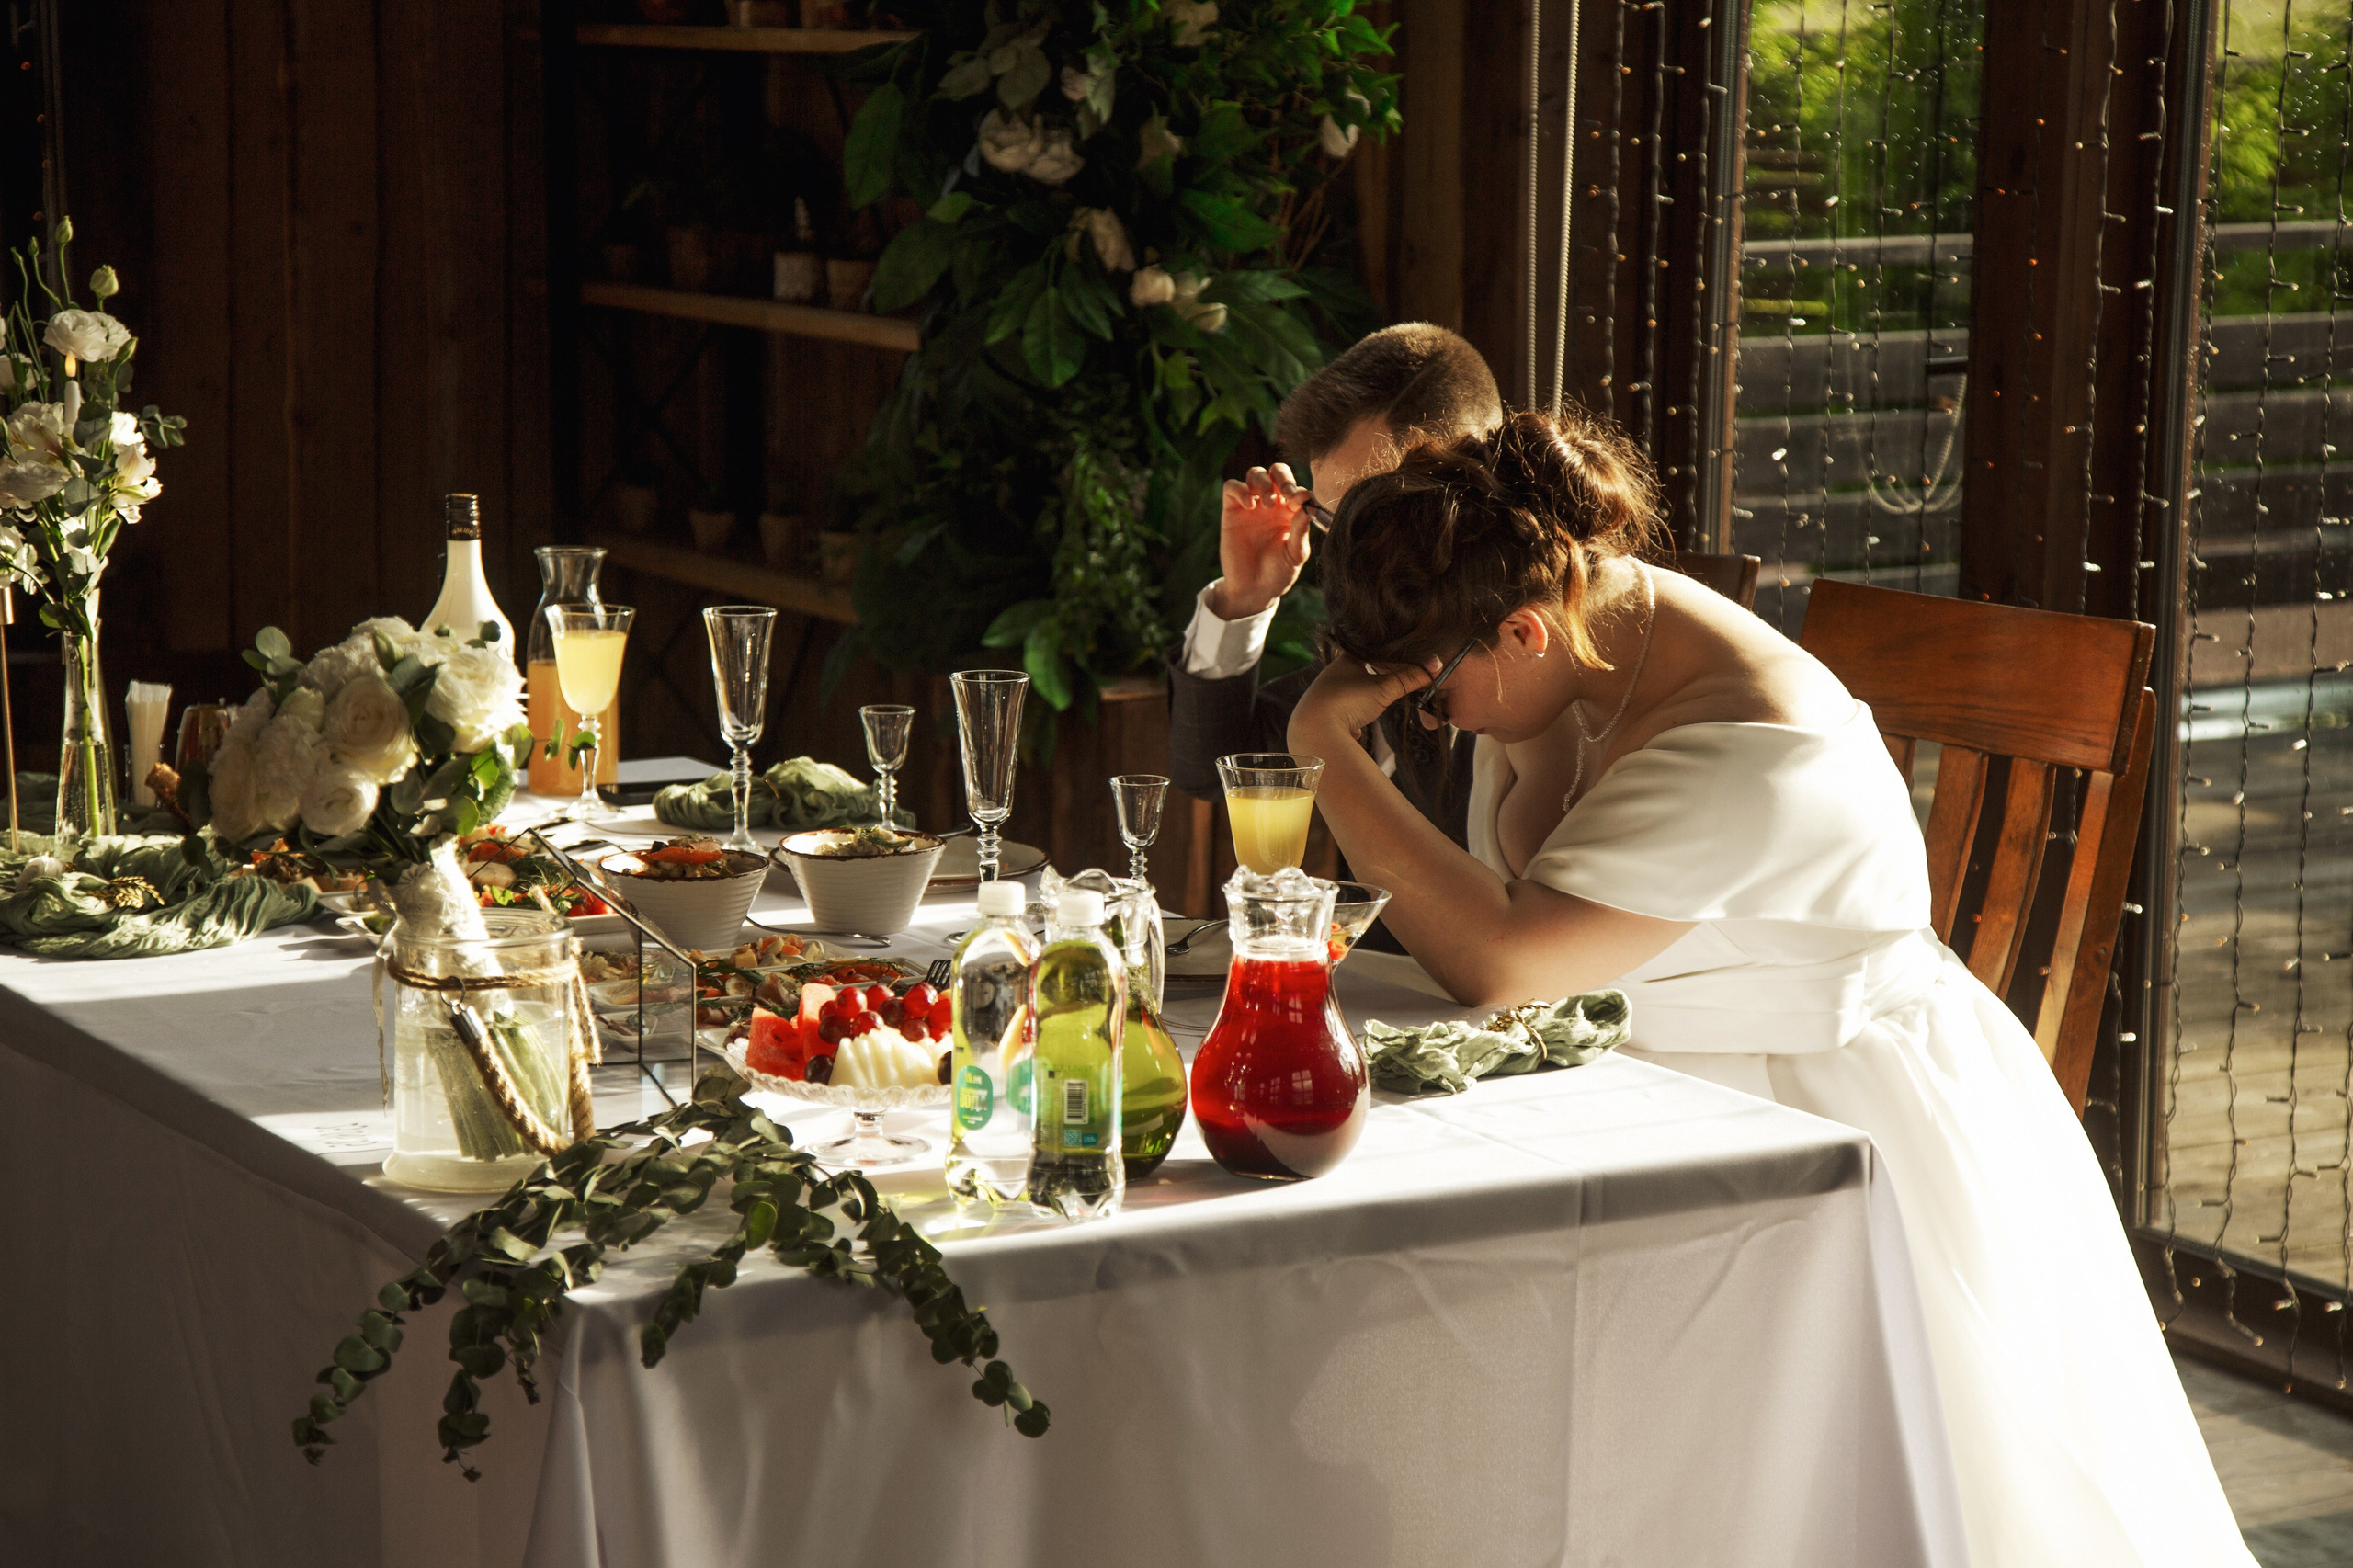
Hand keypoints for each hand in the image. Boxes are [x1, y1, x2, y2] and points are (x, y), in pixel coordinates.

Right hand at [1208, 464, 1313, 620]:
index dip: (1300, 491)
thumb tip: (1307, 506)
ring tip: (1267, 504)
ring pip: (1255, 474)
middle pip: (1277, 472)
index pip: (1297, 489)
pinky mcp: (1232, 510)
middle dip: (1283, 477)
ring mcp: (1251, 505)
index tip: (1301, 502)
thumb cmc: (1278, 573)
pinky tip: (1249, 505)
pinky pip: (1232, 486)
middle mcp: (1272, 504)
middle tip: (1286, 494)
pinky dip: (1240, 489)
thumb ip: (1301, 531)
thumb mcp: (1295, 555)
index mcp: (1291, 512)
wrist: (1253, 589)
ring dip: (1263, 482)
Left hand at [1289, 654, 1434, 750]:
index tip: (1398, 661)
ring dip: (1359, 700)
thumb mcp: (1384, 689)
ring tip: (1371, 705)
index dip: (1383, 657)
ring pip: (1347, 694)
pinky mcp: (1321, 718)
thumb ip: (1410, 678)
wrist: (1316, 729)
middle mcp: (1329, 676)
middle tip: (1388, 684)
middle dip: (1372, 680)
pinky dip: (1349, 719)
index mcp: (1343, 661)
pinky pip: (1339, 715)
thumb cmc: (1349, 701)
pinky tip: (1355, 726)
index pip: (1367, 652)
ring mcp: (1323, 697)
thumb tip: (1437, 665)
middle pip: (1356, 674)